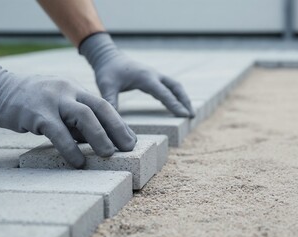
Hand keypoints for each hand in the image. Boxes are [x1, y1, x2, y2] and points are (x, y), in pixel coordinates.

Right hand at [0, 54, 136, 167]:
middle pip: (99, 108)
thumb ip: (75, 121)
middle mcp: (67, 91)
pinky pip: (57, 132)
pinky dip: (70, 148)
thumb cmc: (30, 103)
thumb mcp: (57, 106)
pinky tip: (78, 162)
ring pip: (83, 116)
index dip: (119, 123)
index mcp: (74, 89)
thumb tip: (97, 141)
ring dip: (99, 136)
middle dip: (117, 128)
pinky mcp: (35, 113)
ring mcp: (52, 100)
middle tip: (128, 148)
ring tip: (109, 154)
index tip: (131, 140)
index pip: (103, 105)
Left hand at [79, 33, 194, 117]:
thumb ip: (111, 101)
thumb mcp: (106, 86)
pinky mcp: (153, 77)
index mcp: (146, 77)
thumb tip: (113, 120)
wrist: (107, 56)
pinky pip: (169, 86)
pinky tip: (177, 105)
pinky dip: (176, 95)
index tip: (185, 115)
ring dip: (183, 98)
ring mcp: (155, 75)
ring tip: (189, 112)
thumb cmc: (107, 71)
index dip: (175, 105)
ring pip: (175, 86)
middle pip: (176, 88)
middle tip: (191, 116)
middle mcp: (154, 75)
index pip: (164, 93)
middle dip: (185, 101)